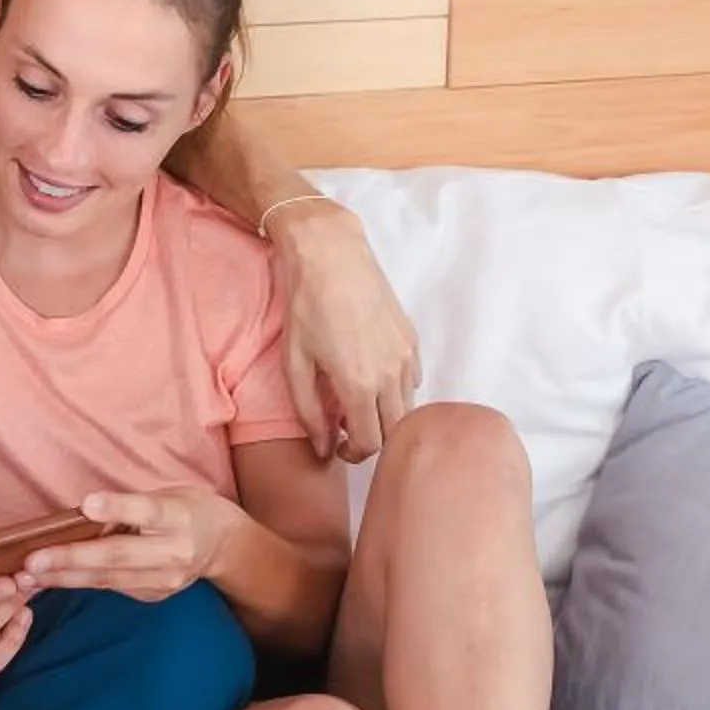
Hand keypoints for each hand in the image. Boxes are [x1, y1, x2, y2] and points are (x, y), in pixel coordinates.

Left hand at [21, 488, 239, 602]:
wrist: (223, 545)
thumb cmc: (185, 509)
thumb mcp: (167, 494)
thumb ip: (130, 505)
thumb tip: (83, 514)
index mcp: (178, 517)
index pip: (146, 511)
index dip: (117, 508)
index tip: (87, 505)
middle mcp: (174, 551)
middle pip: (118, 555)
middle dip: (71, 559)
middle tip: (32, 562)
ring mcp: (165, 579)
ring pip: (108, 579)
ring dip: (65, 577)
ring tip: (29, 577)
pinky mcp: (153, 595)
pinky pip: (112, 587)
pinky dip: (79, 583)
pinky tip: (50, 580)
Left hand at [268, 197, 419, 462]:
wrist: (331, 255)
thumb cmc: (305, 306)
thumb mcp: (295, 364)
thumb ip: (310, 412)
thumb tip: (323, 449)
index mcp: (359, 385)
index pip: (370, 443)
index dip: (353, 455)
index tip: (338, 447)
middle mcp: (390, 375)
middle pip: (394, 432)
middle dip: (372, 440)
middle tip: (347, 430)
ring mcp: (406, 356)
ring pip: (407, 408)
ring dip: (385, 416)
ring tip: (357, 404)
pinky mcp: (412, 339)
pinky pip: (413, 381)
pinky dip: (397, 391)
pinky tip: (373, 378)